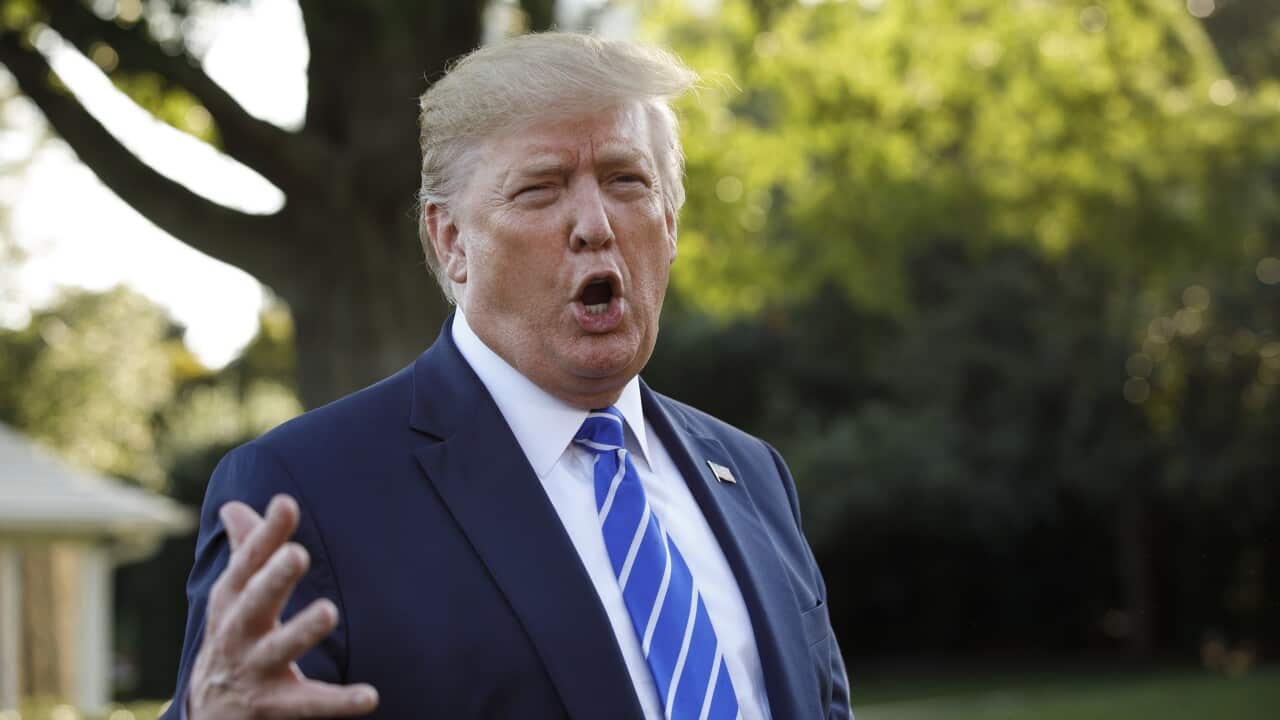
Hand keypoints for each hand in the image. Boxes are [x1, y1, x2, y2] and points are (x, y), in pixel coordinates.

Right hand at [187, 495, 378, 718]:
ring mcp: (254, 670)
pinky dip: (338, 702)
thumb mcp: (232, 596)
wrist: (209, 712)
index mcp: (231, 601)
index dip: (266, 534)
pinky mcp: (274, 705)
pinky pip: (308, 703)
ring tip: (327, 611)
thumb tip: (233, 505)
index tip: (286, 504)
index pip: (248, 563)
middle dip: (274, 579)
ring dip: (301, 631)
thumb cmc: (233, 636)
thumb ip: (246, 550)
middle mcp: (237, 633)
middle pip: (254, 602)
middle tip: (297, 554)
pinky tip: (370, 696)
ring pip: (278, 650)